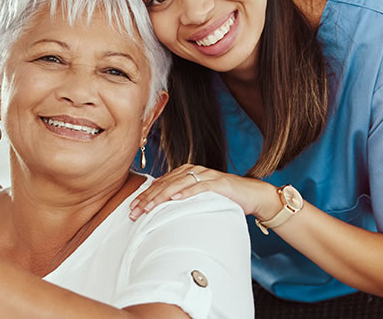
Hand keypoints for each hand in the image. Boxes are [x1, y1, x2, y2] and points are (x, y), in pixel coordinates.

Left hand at [127, 164, 279, 219]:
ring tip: (149, 207)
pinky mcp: (218, 183)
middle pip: (165, 184)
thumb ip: (180, 199)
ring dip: (162, 196)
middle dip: (148, 198)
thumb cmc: (222, 198)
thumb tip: (159, 211)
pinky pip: (200, 186)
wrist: (250, 194)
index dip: (144, 196)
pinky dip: (187, 192)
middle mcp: (192, 171)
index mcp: (184, 173)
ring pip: (178, 184)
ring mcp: (206, 175)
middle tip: (134, 211)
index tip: (131, 209)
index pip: (160, 184)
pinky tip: (176, 198)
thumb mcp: (197, 198)